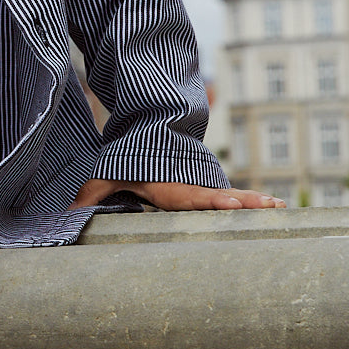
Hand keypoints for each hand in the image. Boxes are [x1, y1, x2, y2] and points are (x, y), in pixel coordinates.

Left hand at [73, 178, 286, 210]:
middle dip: (245, 202)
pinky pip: (232, 198)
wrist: (147, 137)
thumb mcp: (106, 174)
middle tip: (270, 206)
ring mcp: (202, 189)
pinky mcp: (206, 192)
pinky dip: (252, 202)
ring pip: (232, 196)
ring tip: (280, 207)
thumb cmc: (126, 162)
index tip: (231, 202)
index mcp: (170, 189)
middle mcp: (191, 189)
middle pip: (221, 197)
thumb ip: (92, 193)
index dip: (212, 200)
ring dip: (254, 202)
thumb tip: (68, 212)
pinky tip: (274, 207)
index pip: (194, 196)